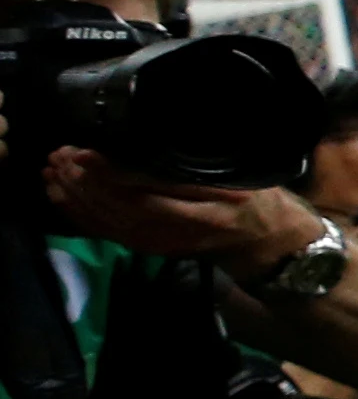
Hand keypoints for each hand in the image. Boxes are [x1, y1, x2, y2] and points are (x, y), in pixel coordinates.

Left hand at [42, 153, 310, 267]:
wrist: (263, 241)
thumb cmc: (254, 199)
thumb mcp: (234, 177)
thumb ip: (191, 171)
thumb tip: (143, 151)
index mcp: (201, 213)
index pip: (144, 194)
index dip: (109, 174)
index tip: (83, 152)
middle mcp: (173, 233)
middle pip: (116, 208)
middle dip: (83, 182)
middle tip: (59, 154)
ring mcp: (157, 243)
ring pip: (105, 220)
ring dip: (74, 196)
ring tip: (53, 169)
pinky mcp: (146, 246)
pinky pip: (105, 232)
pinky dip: (78, 214)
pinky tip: (59, 196)